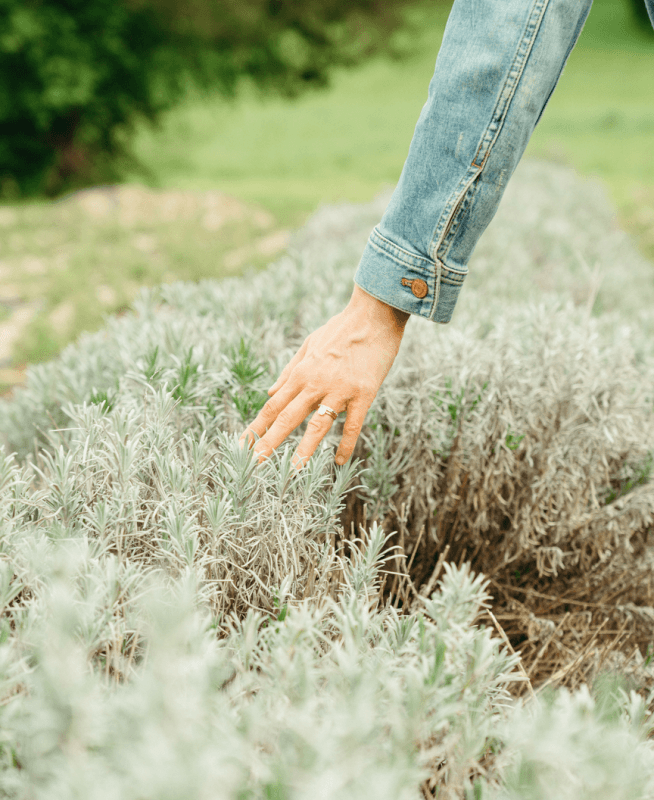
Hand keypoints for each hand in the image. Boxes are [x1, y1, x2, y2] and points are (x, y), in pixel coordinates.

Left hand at [238, 285, 409, 469]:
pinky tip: (339, 461)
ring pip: (318, 425)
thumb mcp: (309, 345)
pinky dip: (346, 444)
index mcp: (301, 372)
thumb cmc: (341, 329)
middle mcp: (316, 383)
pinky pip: (353, 425)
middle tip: (254, 464)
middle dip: (269, 442)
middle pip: (287, 417)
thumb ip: (289, 370)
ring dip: (304, 449)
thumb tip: (270, 390)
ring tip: (293, 471)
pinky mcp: (363, 394)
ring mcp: (340, 390)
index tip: (243, 444)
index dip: (257, 426)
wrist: (374, 315)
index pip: (274, 404)